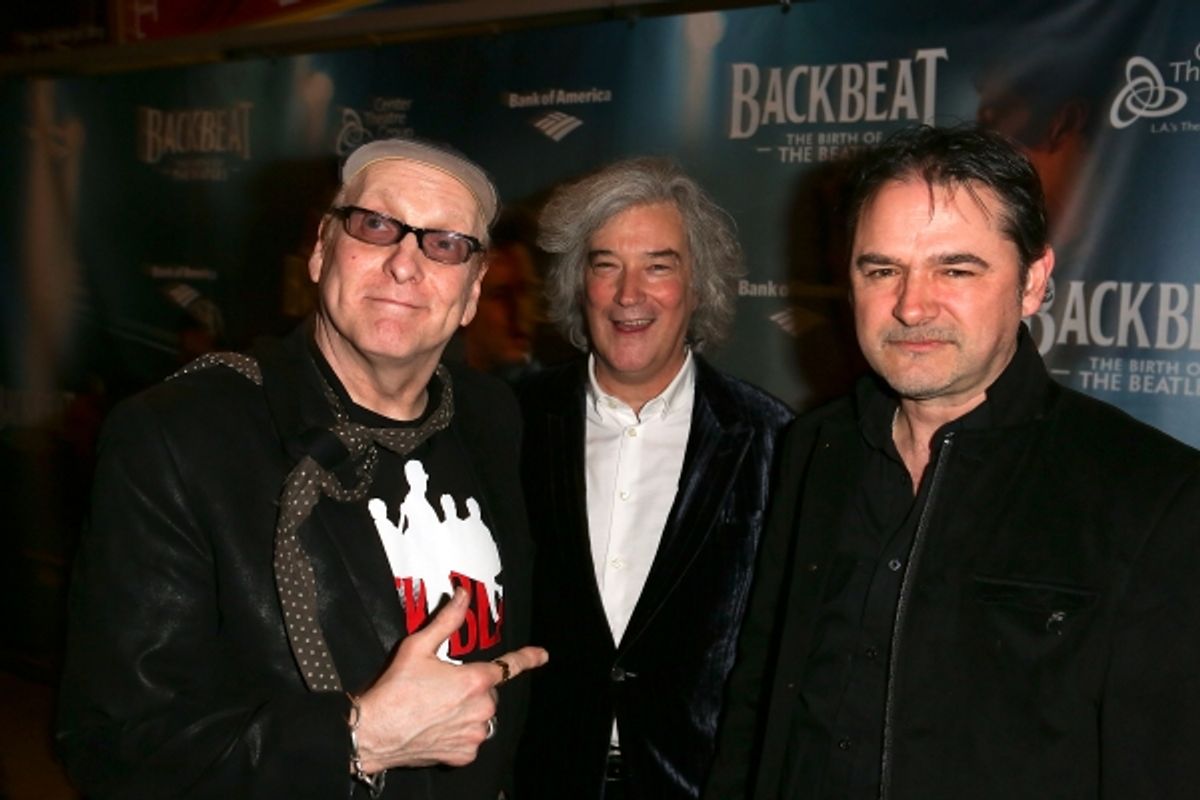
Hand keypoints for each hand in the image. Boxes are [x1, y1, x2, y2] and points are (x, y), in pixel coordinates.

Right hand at [353, 586, 548, 770]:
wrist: (373, 732)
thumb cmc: (394, 690)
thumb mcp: (418, 647)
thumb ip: (447, 621)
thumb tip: (463, 596)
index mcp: (475, 681)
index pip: (509, 666)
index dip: (528, 658)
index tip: (542, 655)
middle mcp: (481, 709)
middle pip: (488, 692)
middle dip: (472, 687)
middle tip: (442, 687)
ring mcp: (474, 734)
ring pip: (481, 717)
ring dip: (467, 711)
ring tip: (437, 709)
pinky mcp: (465, 754)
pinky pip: (470, 739)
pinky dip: (459, 733)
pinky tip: (437, 727)